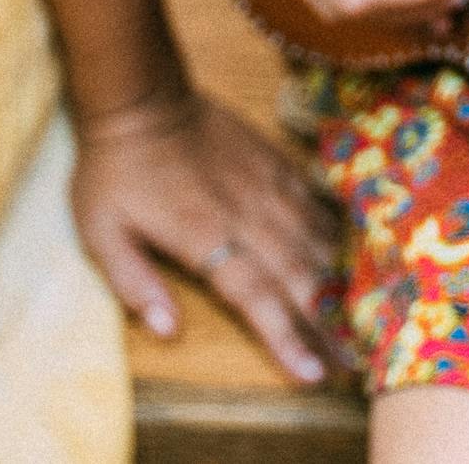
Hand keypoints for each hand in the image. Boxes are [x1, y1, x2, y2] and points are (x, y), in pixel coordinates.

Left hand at [69, 87, 343, 386]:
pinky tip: (358, 256)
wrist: (140, 94)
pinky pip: (318, 203)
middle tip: (356, 364)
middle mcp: (247, 215)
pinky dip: (339, 233)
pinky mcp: (277, 164)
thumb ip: (134, 283)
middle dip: (329, 325)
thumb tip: (168, 332)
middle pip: (299, 278)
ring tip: (367, 322)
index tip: (314, 375)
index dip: (286, 337)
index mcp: (205, 237)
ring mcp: (268, 187)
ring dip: (343, 285)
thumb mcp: (101, 231)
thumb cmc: (115, 169)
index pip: (256, 297)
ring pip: (318, 242)